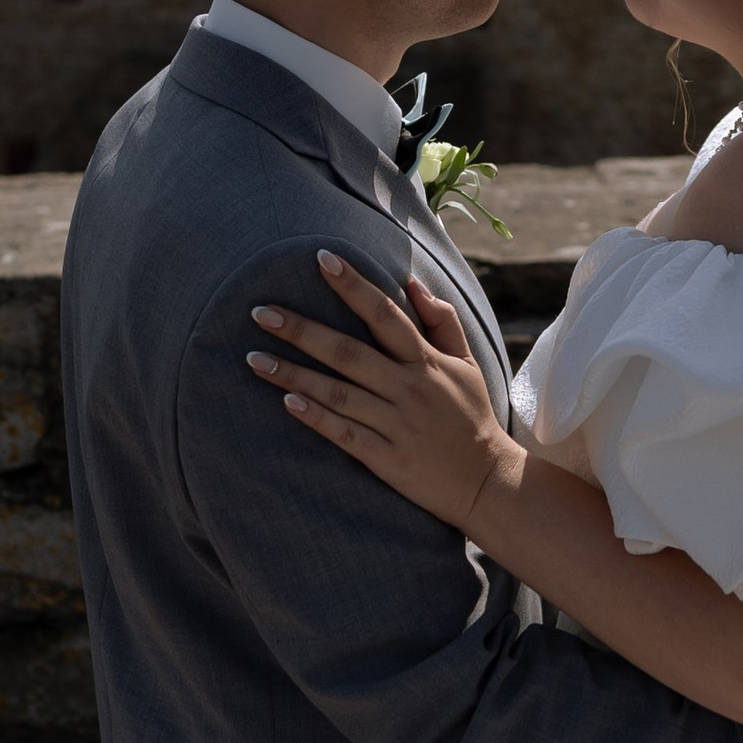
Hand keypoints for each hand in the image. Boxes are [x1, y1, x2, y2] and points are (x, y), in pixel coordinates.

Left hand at [247, 254, 516, 534]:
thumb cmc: (473, 417)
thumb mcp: (467, 364)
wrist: (488, 483)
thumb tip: (412, 281)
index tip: (322, 260)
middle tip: (260, 312)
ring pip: (338, 393)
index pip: (386, 314)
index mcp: (427, 362)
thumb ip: (443, 322)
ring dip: (294, 375)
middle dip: (302, 330)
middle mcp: (410, 389)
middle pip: (349, 352)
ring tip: (254, 359)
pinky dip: (317, 418)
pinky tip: (286, 403)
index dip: (354, 285)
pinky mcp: (388, 460)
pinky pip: (346, 435)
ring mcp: (397, 425)